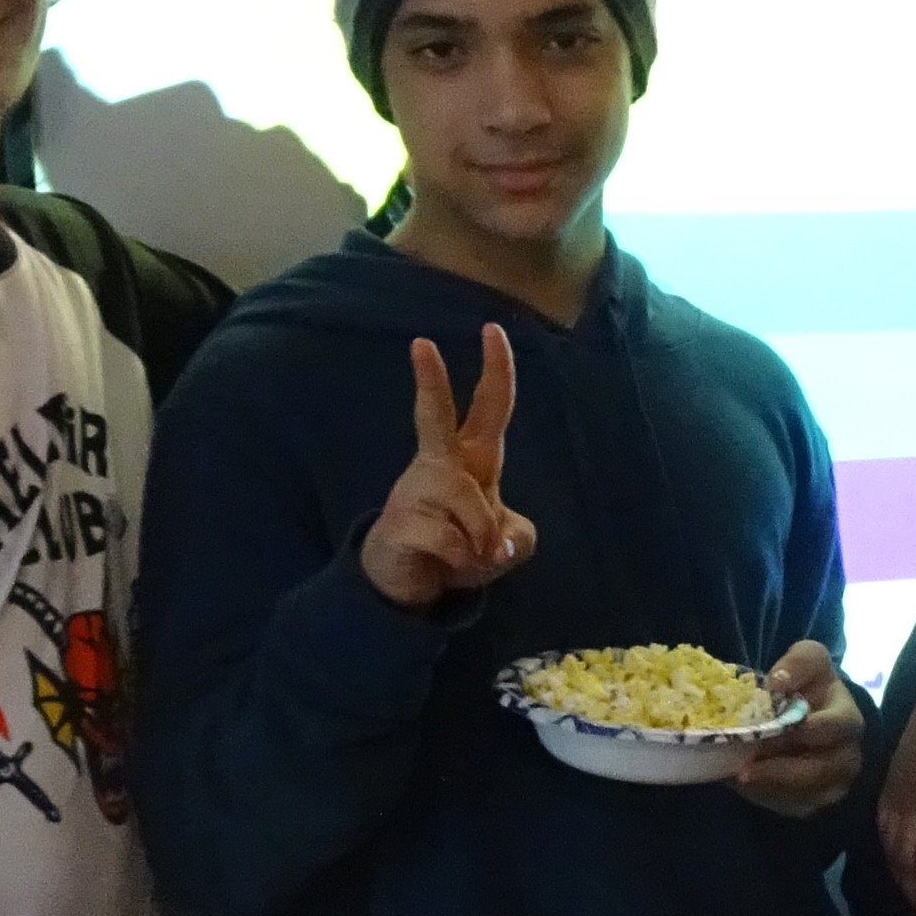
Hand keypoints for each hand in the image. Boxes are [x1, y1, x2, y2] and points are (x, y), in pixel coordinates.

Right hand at [360, 327, 536, 610]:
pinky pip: (449, 540)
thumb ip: (517, 537)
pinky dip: (464, 560)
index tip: (494, 330)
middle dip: (431, 383)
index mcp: (470, 459)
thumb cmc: (460, 549)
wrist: (409, 585)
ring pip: (462, 497)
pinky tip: (453, 567)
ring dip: (481, 536)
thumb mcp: (505, 545)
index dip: (496, 370)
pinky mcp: (398, 526)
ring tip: (475, 557)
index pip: (488, 407)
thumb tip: (499, 542)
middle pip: (435, 418)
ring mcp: (413, 493)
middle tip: (421, 343)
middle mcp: (438, 466)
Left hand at [736, 638, 864, 817]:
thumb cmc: (808, 686)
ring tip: (739, 778)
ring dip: (772, 787)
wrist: (810, 715)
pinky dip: (770, 799)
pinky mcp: (819, 800)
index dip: (811, 728)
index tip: (778, 728)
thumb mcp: (807, 662)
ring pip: (808, 794)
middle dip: (782, 770)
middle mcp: (848, 752)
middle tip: (744, 769)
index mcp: (846, 716)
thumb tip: (777, 681)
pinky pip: (797, 807)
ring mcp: (836, 780)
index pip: (838, 725)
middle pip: (822, 770)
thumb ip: (798, 663)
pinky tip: (747, 787)